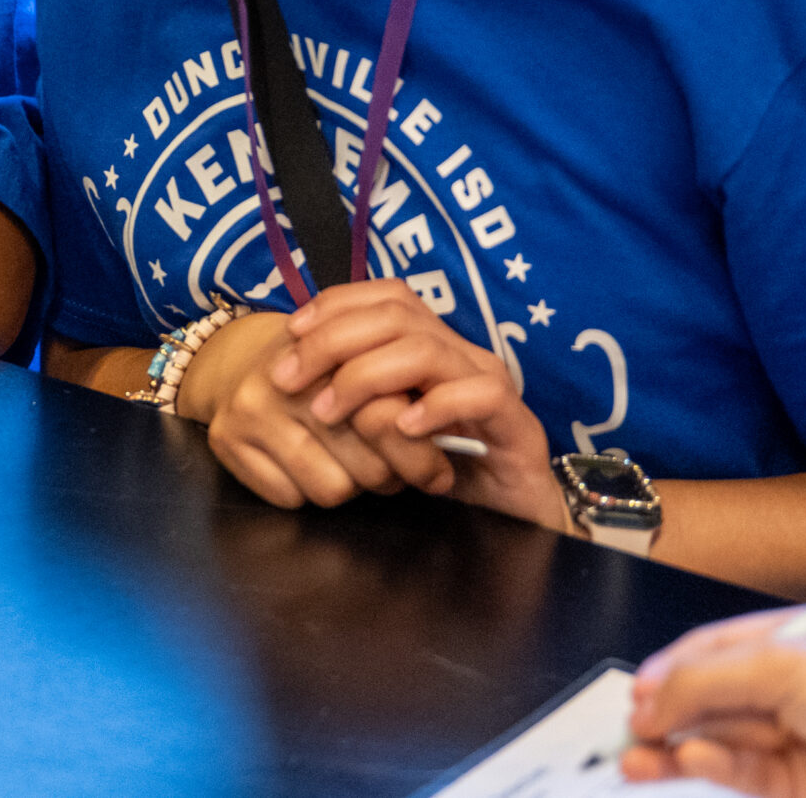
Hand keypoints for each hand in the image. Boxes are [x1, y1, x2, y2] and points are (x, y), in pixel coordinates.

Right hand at [179, 311, 425, 508]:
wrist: (241, 358)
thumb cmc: (323, 370)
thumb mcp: (366, 366)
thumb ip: (404, 399)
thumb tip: (446, 467)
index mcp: (336, 352)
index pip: (392, 420)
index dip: (419, 452)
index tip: (439, 468)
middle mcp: (291, 378)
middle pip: (368, 466)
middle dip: (387, 475)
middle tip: (391, 471)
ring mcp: (253, 408)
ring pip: (331, 489)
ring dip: (346, 484)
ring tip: (346, 463)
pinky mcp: (227, 439)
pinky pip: (289, 498)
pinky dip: (303, 489)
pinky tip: (305, 464)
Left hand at [268, 280, 567, 528]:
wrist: (515, 509)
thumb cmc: (443, 464)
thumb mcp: (384, 426)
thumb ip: (355, 396)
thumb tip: (295, 370)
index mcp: (432, 344)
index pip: (385, 296)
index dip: (335, 305)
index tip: (289, 333)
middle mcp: (461, 352)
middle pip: (396, 314)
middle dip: (333, 341)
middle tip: (290, 379)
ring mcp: (489, 381)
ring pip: (425, 350)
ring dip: (366, 376)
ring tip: (331, 411)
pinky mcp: (516, 420)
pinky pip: (478, 394)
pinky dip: (434, 406)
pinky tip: (402, 427)